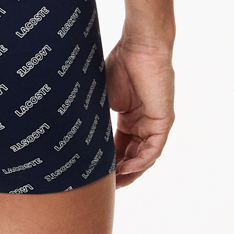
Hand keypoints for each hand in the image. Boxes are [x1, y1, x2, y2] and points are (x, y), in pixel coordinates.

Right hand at [106, 42, 173, 186]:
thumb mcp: (102, 97)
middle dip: (119, 172)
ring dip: (130, 171)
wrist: (139, 46)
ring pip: (144, 156)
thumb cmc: (121, 63)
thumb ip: (94, 115)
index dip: (109, 162)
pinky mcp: (163, 121)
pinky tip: (126, 169)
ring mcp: (155, 123)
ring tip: (114, 183)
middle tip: (104, 186)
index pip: (120, 146)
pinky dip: (140, 161)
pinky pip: (153, 149)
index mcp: (131, 117)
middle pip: (132, 155)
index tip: (94, 174)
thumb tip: (71, 131)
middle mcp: (144, 123)